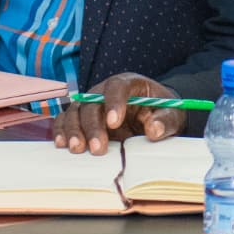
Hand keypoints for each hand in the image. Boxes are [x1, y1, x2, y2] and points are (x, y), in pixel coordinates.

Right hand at [51, 73, 186, 153]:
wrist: (152, 117)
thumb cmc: (161, 112)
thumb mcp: (171, 115)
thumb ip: (164, 121)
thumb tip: (154, 130)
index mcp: (129, 84)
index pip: (117, 86)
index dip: (113, 102)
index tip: (114, 123)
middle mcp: (105, 91)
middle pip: (92, 102)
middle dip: (92, 125)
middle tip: (97, 148)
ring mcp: (91, 104)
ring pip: (75, 111)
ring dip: (74, 130)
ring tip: (78, 149)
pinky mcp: (82, 118)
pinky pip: (66, 120)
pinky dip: (62, 131)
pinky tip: (62, 144)